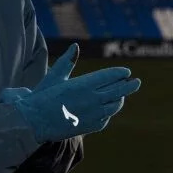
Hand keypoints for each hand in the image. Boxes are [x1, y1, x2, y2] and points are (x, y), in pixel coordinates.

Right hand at [9, 43, 140, 141]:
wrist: (36, 122)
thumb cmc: (43, 98)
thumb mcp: (55, 77)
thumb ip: (68, 62)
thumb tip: (75, 46)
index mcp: (84, 84)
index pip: (110, 76)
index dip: (120, 74)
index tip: (126, 72)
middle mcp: (92, 99)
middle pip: (118, 90)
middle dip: (129, 85)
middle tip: (136, 82)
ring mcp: (93, 114)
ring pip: (115, 106)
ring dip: (120, 99)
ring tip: (122, 96)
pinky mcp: (90, 126)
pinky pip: (106, 118)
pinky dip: (108, 112)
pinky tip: (107, 110)